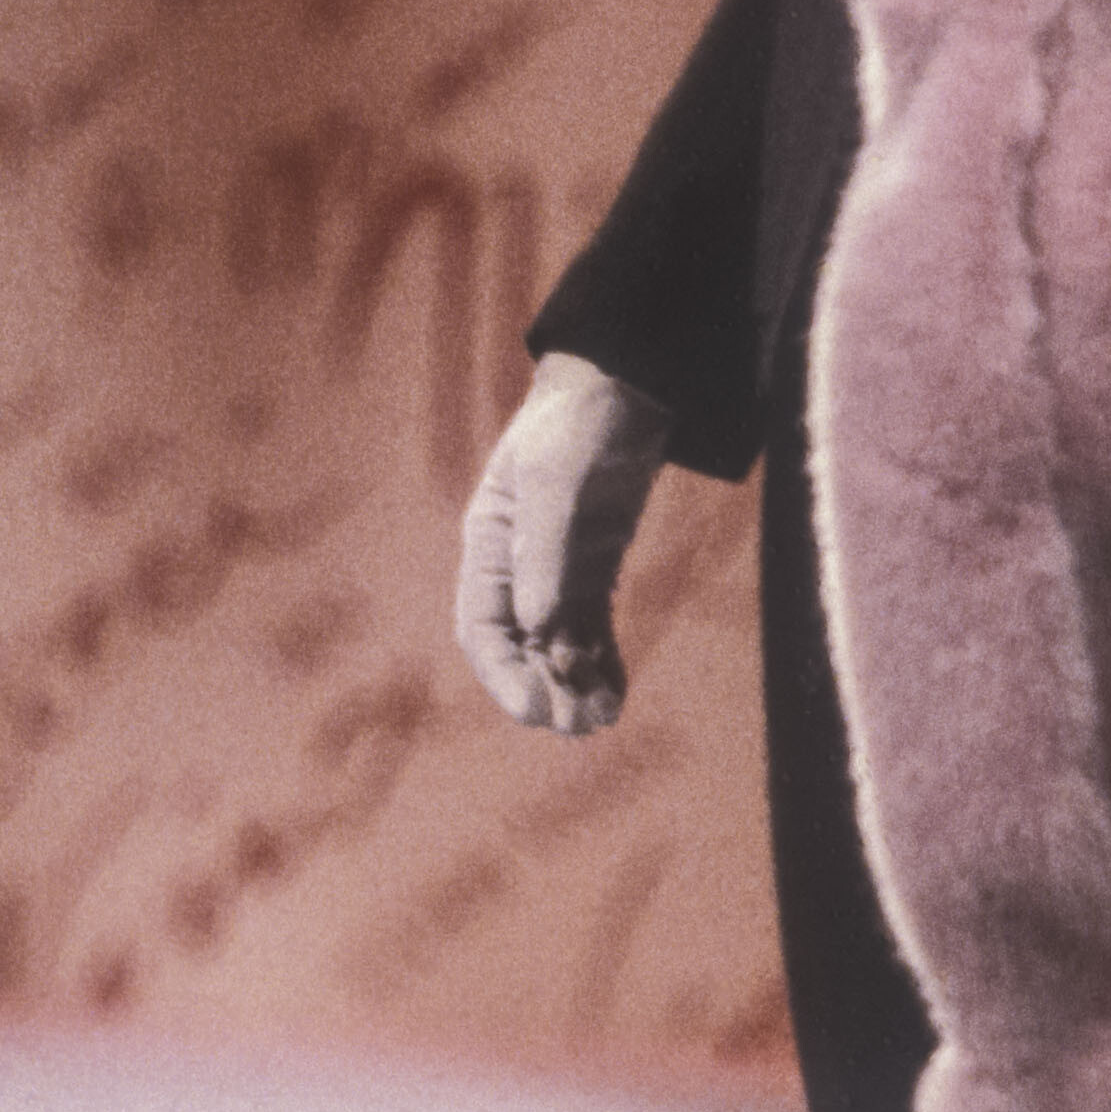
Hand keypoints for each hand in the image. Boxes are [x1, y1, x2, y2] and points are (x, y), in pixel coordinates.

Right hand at [454, 353, 671, 730]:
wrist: (627, 383)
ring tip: (600, 720)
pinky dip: (601, 663)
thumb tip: (537, 629)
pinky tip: (615, 695)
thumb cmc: (580, 423)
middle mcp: (516, 565)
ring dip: (574, 685)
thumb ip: (548, 554)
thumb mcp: (559, 482)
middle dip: (544, 690)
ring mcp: (557, 568)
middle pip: (521, 647)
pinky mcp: (595, 566)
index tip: (534, 714)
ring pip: (558, 645)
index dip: (503, 676)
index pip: (482, 629)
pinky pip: (592, 629)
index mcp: (489, 543)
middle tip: (577, 728)